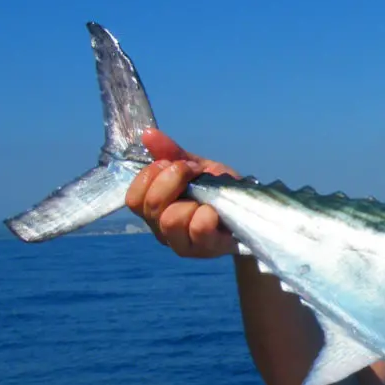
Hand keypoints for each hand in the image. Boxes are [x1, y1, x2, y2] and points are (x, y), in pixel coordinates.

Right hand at [125, 128, 239, 257]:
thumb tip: (148, 134)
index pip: (133, 199)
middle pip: (151, 206)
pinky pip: (198, 229)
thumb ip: (171, 153)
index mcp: (153, 211)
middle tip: (196, 172)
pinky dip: (207, 214)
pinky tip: (216, 211)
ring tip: (207, 197)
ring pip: (170, 220)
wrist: (251, 210)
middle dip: (174, 179)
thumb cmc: (217, 190)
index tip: (178, 164)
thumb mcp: (195, 167)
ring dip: (191, 200)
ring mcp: (182, 244)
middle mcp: (161, 230)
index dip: (152, 176)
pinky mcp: (205, 250)